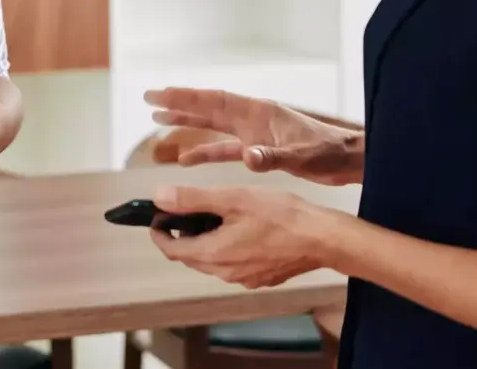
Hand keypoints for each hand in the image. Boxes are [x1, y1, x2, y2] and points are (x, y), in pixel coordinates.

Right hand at [145, 87, 360, 184]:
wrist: (346, 159)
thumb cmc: (327, 152)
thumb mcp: (300, 155)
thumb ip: (272, 157)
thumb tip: (247, 157)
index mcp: (258, 112)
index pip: (215, 100)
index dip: (186, 97)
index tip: (160, 93)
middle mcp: (251, 117)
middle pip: (208, 107)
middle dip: (179, 103)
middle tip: (149, 99)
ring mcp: (253, 132)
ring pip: (212, 125)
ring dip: (187, 123)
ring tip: (159, 119)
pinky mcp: (258, 149)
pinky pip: (224, 148)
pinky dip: (205, 151)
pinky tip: (187, 159)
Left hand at [149, 183, 334, 289]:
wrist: (321, 238)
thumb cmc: (278, 214)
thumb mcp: (232, 198)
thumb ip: (193, 199)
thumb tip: (159, 198)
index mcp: (214, 255)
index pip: (172, 250)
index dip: (159, 232)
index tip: (156, 216)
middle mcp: (226, 273)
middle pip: (190, 257)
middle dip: (181, 235)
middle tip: (183, 210)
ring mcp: (244, 279)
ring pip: (211, 261)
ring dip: (203, 240)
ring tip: (211, 214)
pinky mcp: (260, 277)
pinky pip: (231, 264)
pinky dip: (224, 247)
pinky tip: (238, 227)